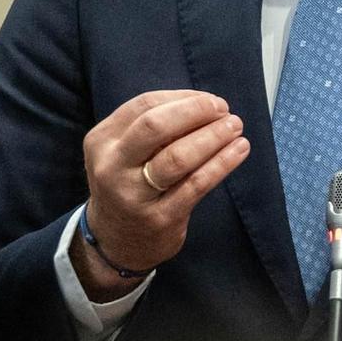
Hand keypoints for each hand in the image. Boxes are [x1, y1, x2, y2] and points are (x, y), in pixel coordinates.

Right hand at [74, 90, 247, 299]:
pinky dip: (222, 163)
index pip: (144, 106)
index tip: (210, 100)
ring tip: (235, 127)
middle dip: (195, 112)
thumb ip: (154, 127)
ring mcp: (133, 195)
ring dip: (213, 136)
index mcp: (102, 141)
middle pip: (155, 126)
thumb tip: (206, 104)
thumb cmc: (129, 184)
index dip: (182, 98)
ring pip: (177, 157)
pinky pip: (196, 184)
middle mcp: (111, 167)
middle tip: (224, 110)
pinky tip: (239, 150)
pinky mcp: (159, 218)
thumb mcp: (124, 152)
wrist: (115, 242)